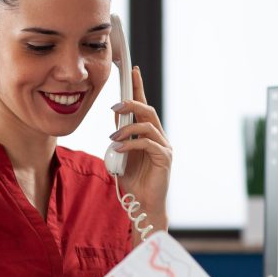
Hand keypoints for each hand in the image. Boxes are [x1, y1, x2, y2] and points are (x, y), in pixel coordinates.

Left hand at [109, 66, 171, 231]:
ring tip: (113, 136)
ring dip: (127, 128)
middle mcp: (159, 137)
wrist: (142, 204)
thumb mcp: (121, 153)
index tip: (132, 72)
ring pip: (148, 125)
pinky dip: (130, 144)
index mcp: (149, 134)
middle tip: (114, 106)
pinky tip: (118, 148)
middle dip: (131, 104)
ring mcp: (164, 147)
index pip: (144, 106)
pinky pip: (147, 144)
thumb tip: (115, 115)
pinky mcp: (164, 158)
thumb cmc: (133, 181)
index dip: (138, 88)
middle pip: (148, 111)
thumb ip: (120, 135)